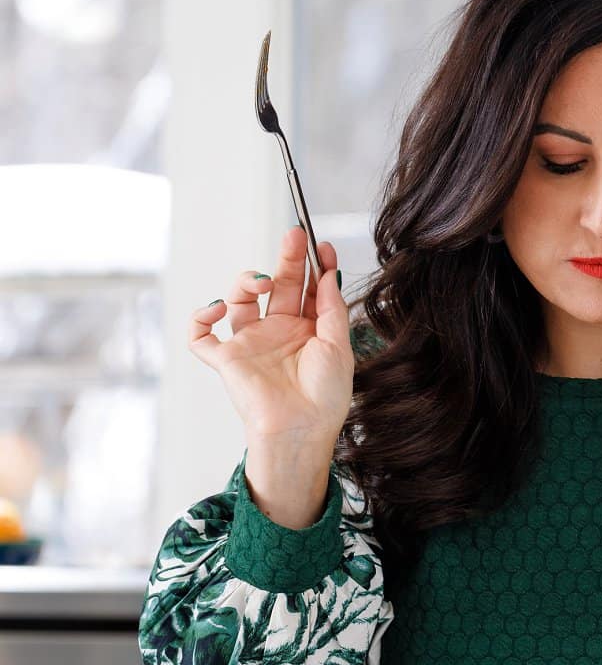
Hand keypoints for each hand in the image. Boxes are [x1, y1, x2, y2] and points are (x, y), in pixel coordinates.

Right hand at [187, 224, 352, 448]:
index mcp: (307, 330)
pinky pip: (200, 336)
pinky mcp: (227, 360)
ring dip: (246, 282)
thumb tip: (329, 273)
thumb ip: (331, 307)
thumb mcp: (338, 346)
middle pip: (278, 285)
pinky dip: (201, 317)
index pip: (307, 288)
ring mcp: (250, 344)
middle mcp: (277, 333)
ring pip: (239, 301)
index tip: (323, 246)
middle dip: (286, 258)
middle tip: (295, 234)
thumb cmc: (326, 396)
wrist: (302, 430)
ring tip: (262, 282)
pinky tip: (217, 307)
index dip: (314, 265)